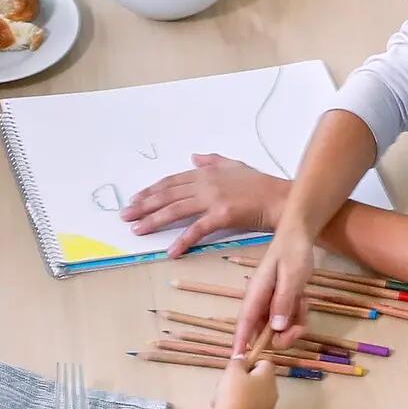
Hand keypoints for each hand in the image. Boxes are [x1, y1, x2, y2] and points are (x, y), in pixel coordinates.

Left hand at [119, 153, 284, 256]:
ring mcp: (213, 198)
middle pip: (168, 195)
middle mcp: (206, 183)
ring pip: (176, 210)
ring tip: (137, 230)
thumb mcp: (235, 166)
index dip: (151, 191)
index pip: (172, 182)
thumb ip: (212, 161)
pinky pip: (197, 229)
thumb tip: (194, 157)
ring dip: (154, 220)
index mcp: (206, 173)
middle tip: (125, 215)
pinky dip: (182, 240)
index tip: (135, 199)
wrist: (282, 198)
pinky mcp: (222, 215)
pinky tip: (171, 250)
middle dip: (144, 205)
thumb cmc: (261, 185)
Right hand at [206, 350, 281, 408]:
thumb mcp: (232, 373)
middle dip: (238, 382)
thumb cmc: (233, 397)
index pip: (264, 362)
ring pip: (249, 398)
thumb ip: (238, 362)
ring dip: (234, 398)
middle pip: (255, 381)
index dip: (249, 363)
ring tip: (219, 404)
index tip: (235, 370)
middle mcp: (272, 394)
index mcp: (268, 378)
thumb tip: (242, 358)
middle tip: (223, 388)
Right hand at [234, 224, 317, 356]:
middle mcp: (259, 302)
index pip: (244, 323)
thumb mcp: (292, 275)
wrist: (299, 235)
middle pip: (264, 333)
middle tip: (300, 327)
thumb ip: (284, 301)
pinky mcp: (280, 302)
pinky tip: (303, 300)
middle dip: (283, 336)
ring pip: (278, 328)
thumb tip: (276, 327)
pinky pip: (287, 320)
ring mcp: (269, 303)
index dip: (240, 343)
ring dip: (294, 324)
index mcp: (256, 294)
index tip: (239, 361)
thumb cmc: (292, 251)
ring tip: (303, 303)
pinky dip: (298, 316)